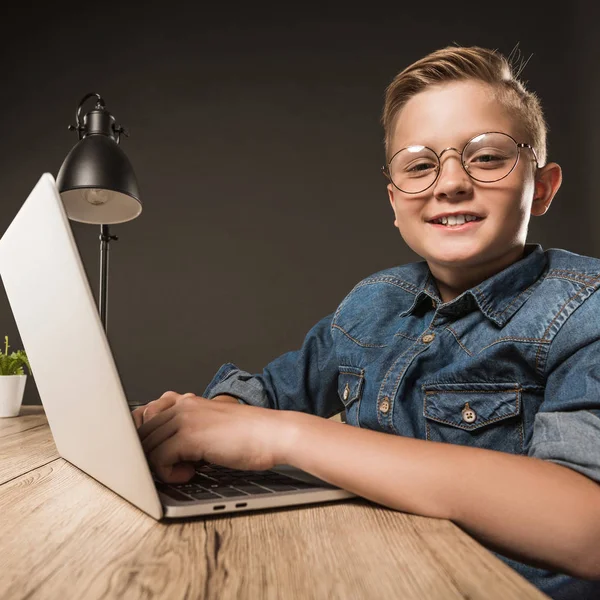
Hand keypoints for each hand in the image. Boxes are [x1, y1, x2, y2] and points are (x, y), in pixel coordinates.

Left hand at [136, 394, 292, 483]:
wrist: (273, 434)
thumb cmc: (250, 435)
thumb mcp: (213, 427)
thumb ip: (190, 430)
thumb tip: (166, 451)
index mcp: (188, 402)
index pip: (145, 418)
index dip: (146, 442)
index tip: (158, 457)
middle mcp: (183, 406)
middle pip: (142, 434)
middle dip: (151, 457)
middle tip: (173, 468)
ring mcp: (185, 419)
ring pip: (147, 447)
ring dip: (160, 466)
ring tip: (185, 471)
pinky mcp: (189, 436)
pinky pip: (159, 459)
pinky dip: (169, 474)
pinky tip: (190, 474)